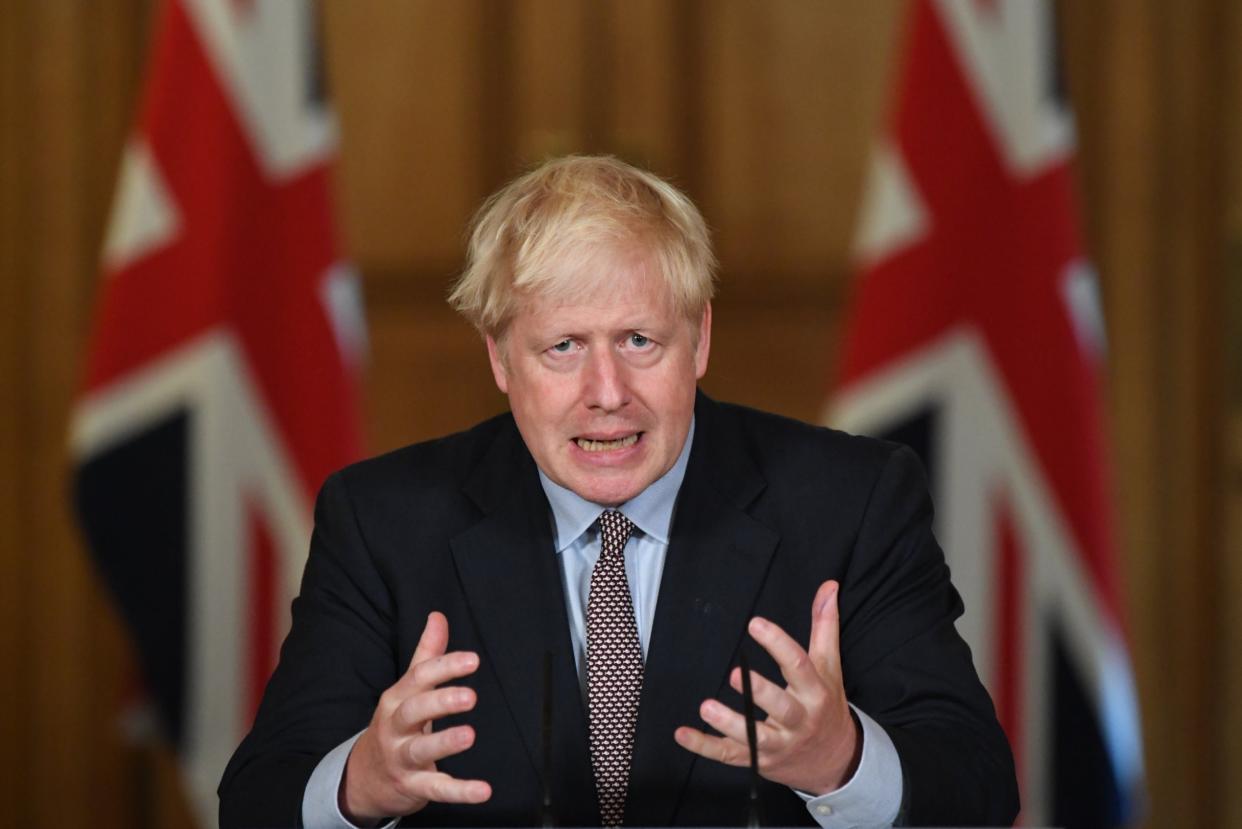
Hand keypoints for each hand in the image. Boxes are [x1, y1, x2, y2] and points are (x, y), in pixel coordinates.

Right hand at [340, 612, 491, 822]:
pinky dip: (459, 791)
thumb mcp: (406, 689)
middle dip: (441, 702)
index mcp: (398, 698)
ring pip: (421, 749)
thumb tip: (437, 617)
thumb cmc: (395, 726)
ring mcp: (402, 757)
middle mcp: (396, 727)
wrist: (364, 777)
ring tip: (469, 735)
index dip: (445, 667)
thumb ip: (426, 655)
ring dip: (445, 743)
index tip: (472, 659)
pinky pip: (435, 788)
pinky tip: (482, 790)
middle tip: (470, 696)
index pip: (420, 678)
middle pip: (415, 711)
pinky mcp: (412, 785)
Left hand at [673, 580, 860, 794]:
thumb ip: (825, 626)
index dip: (778, 645)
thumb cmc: (827, 705)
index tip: (756, 624)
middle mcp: (799, 720)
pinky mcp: (759, 761)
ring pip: (754, 737)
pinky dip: (705, 747)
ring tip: (706, 707)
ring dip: (729, 724)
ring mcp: (778, 744)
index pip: (799, 666)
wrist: (835, 761)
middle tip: (735, 674)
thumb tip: (829, 586)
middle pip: (782, 707)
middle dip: (760, 692)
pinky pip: (730, 755)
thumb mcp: (829, 667)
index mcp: (815, 692)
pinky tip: (682, 734)